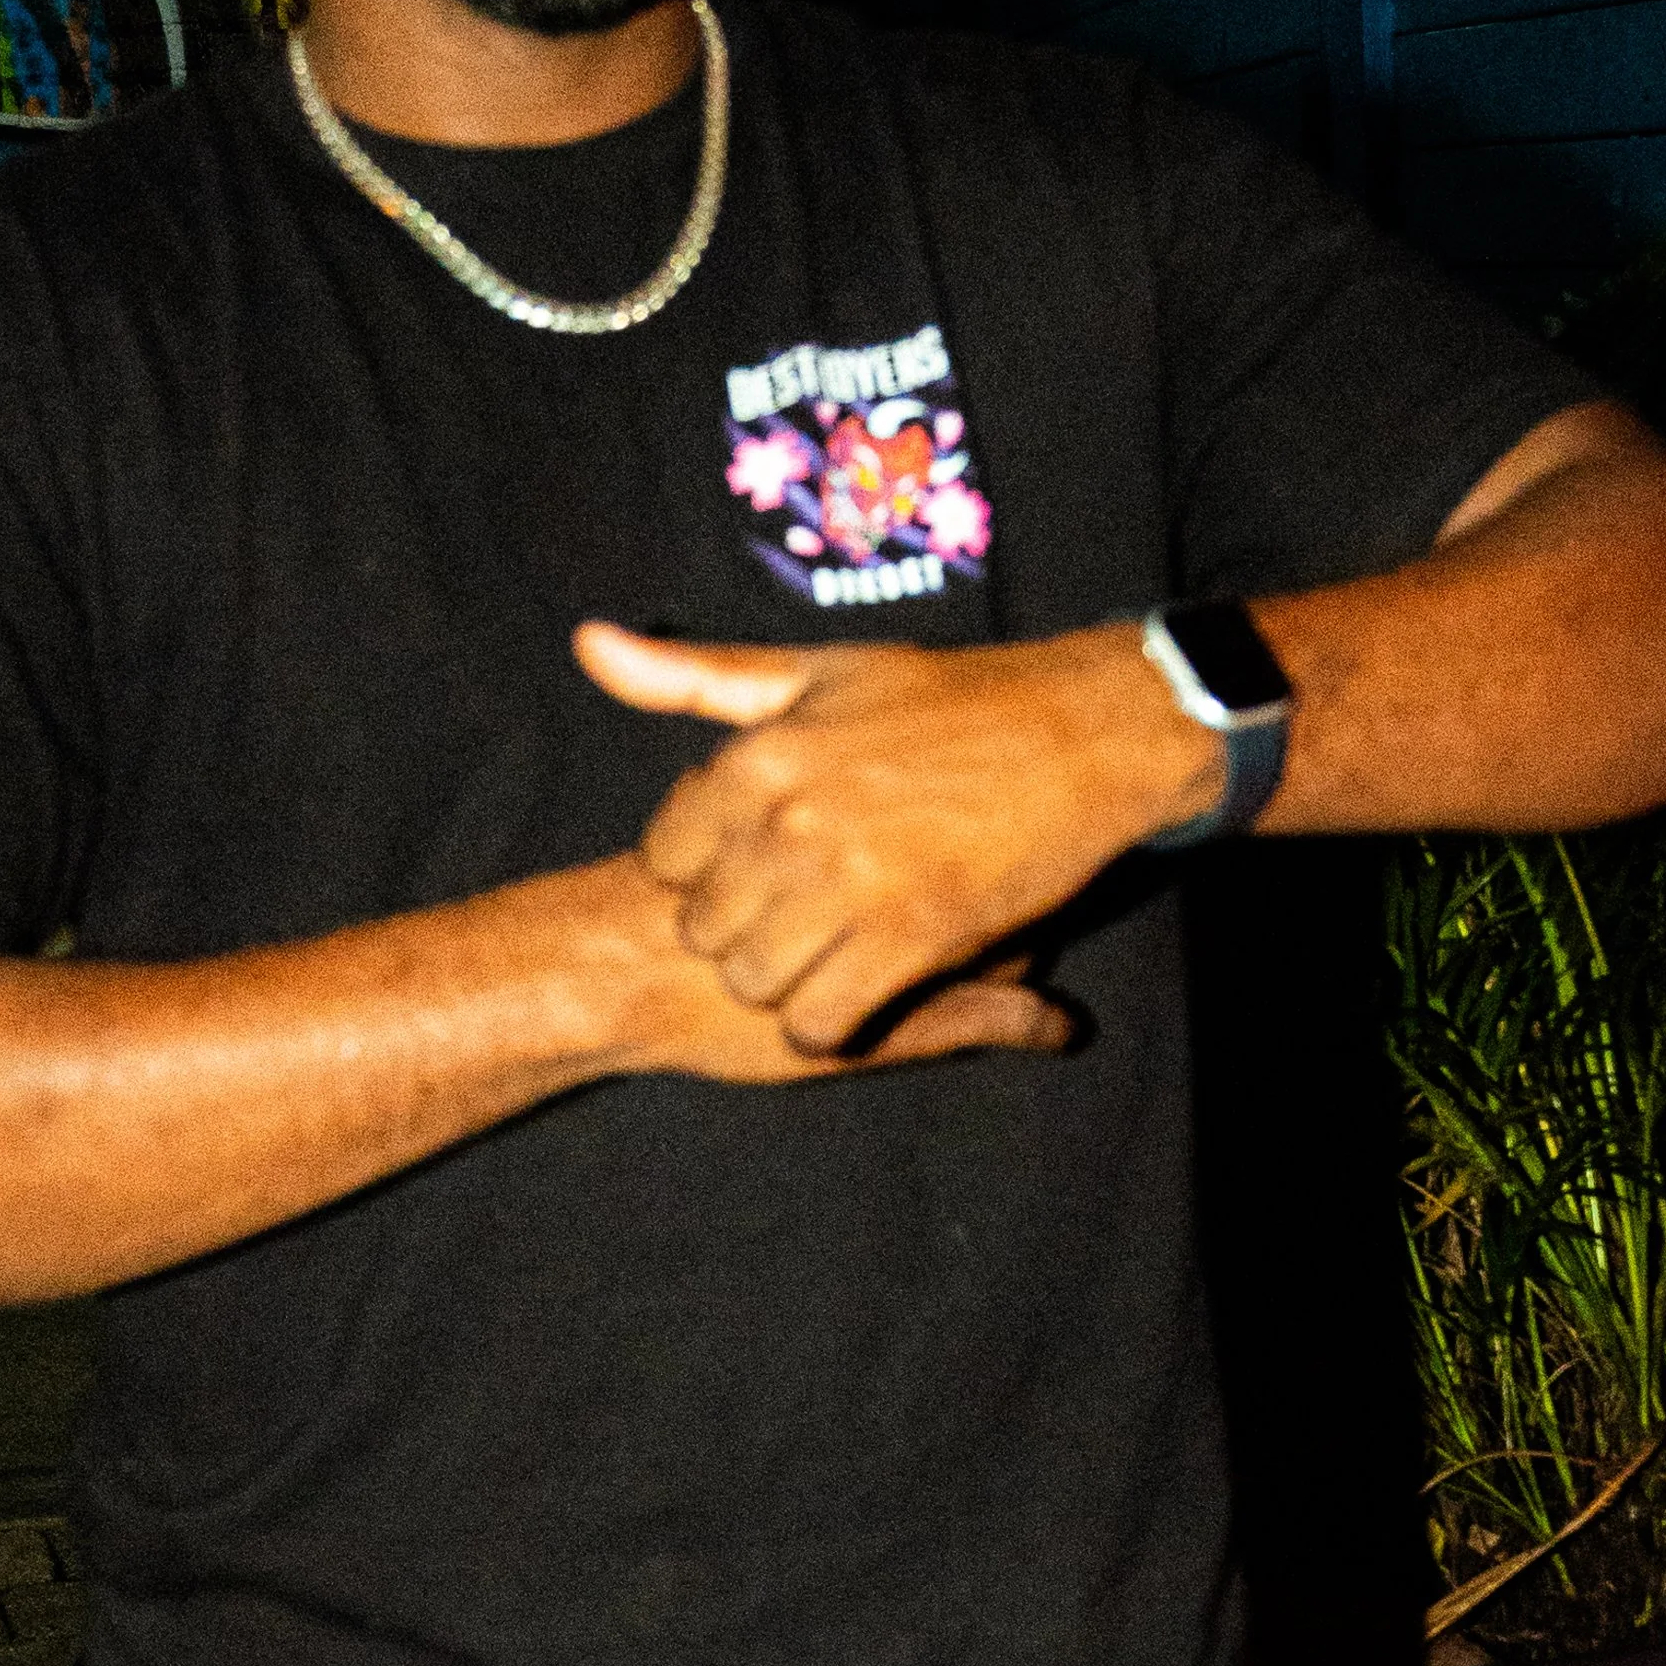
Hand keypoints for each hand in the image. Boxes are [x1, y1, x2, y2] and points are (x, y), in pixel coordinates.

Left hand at [574, 623, 1219, 1051]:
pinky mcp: (912, 938)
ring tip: (831, 946)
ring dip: (786, 979)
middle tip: (803, 909)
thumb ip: (694, 676)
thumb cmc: (943, 701)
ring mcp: (852, 883)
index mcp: (760, 754)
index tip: (756, 859)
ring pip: (756, 981)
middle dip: (742, 930)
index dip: (704, 869)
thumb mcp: (813, 672)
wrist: (1079, 734)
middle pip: (705, 930)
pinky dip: (832, 1019)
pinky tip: (862, 984)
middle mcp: (792, 819)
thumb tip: (587, 644)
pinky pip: (821, 1020)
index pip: (664, 857)